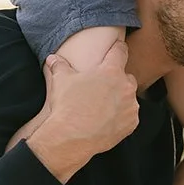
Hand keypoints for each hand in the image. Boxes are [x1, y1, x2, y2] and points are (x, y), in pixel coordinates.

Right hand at [32, 41, 138, 176]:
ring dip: (120, 98)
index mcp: (111, 71)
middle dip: (117, 79)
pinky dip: (122, 116)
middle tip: (102, 86)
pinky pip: (130, 116)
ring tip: (103, 106)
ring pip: (129, 97)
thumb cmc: (67, 106)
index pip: (120, 51)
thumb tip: (52, 58)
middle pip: (126, 76)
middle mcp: (125, 87)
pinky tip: (107, 119)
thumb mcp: (61, 81)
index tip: (117, 47)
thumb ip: (59, 66)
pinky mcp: (131, 123)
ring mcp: (130, 106)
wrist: (71, 138)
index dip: (118, 47)